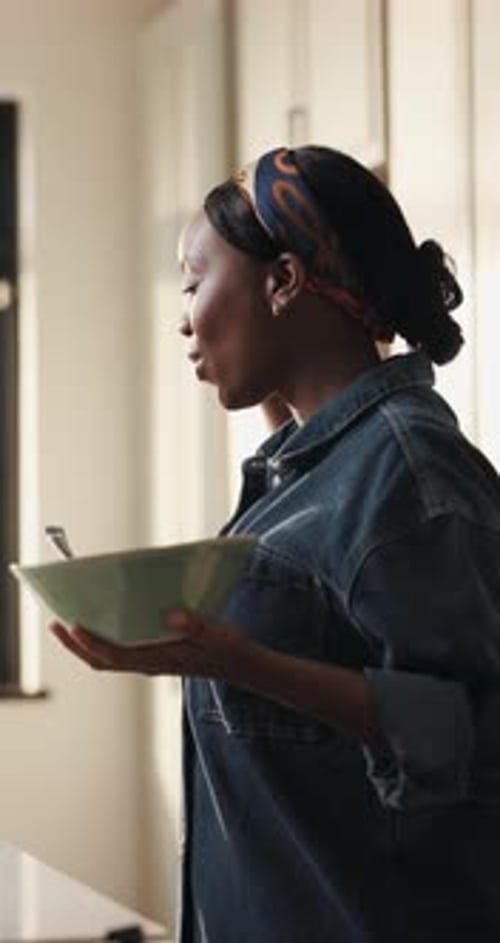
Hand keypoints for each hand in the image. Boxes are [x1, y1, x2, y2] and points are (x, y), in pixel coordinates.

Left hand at [49, 610, 254, 680]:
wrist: (244, 668)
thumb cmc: (231, 650)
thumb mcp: (219, 635)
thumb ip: (196, 626)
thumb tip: (171, 615)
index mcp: (161, 660)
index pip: (116, 654)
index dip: (91, 642)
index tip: (73, 625)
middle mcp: (150, 664)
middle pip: (102, 660)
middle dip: (76, 645)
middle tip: (55, 623)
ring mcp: (151, 662)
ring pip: (108, 659)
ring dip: (85, 645)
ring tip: (68, 623)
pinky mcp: (155, 657)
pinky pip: (120, 653)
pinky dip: (103, 642)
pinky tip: (101, 624)